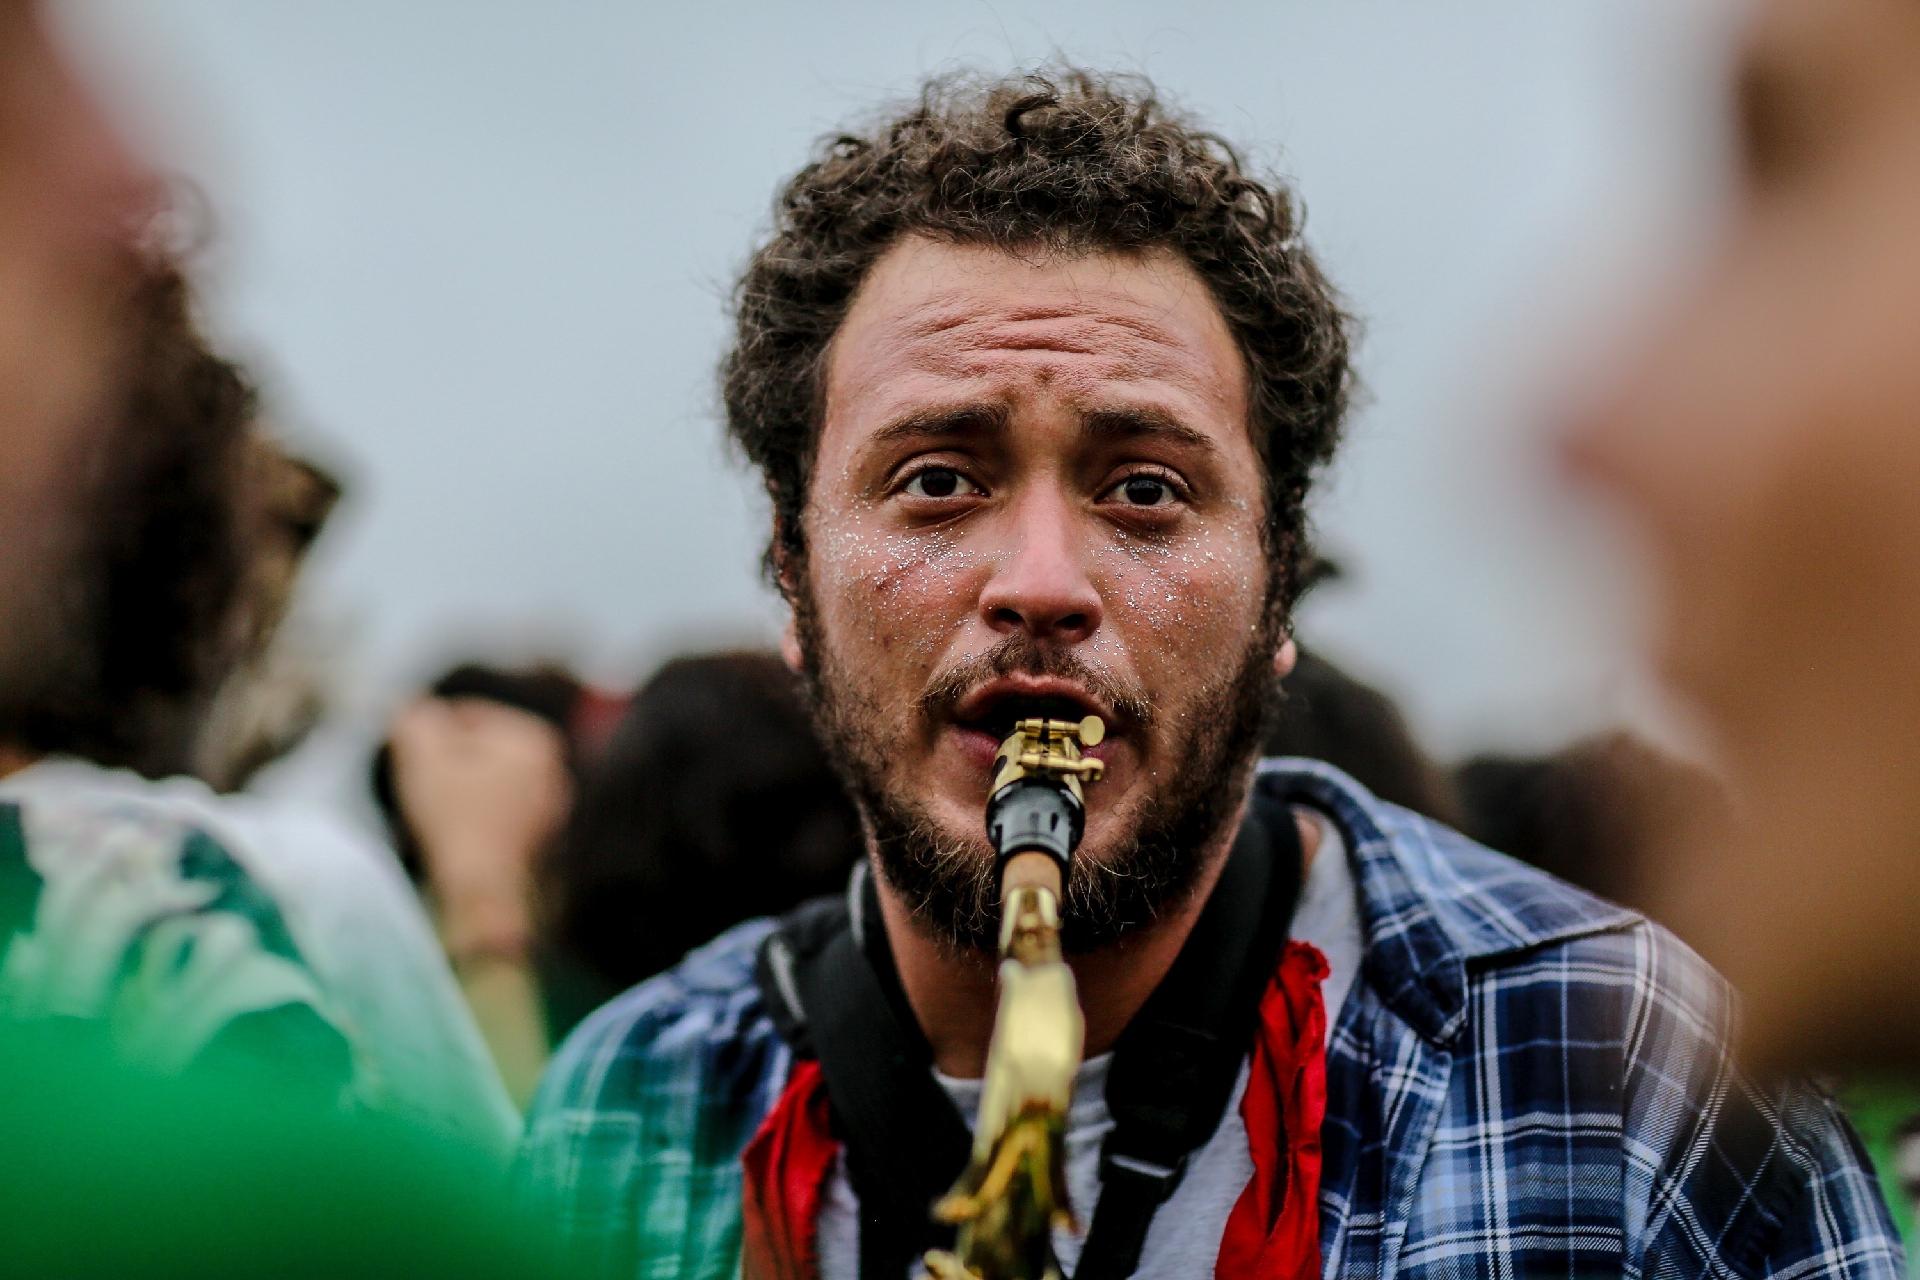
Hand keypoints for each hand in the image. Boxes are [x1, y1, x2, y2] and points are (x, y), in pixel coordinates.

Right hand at [387, 697, 572, 952]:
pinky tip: (454, 833)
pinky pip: (498, 812)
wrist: (484, 891)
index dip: (430, 733)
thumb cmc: (456, 817)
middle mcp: (553, 768)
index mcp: (533, 738)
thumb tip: (411, 707)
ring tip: (434, 811)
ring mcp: (551, 805)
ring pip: (489, 781)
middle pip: (481, 749)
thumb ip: (416, 719)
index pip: (469, 715)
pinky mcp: (540, 838)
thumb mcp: (424, 756)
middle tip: (419, 784)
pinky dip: (474, 816)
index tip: (409, 757)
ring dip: (458, 790)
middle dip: (447, 762)